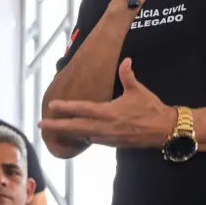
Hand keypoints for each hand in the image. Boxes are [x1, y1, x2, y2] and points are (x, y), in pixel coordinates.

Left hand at [38, 58, 176, 148]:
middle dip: (57, 125)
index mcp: (109, 112)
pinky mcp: (113, 144)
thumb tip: (125, 60)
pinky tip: (77, 134)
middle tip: (41, 124)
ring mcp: (108, 138)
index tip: (51, 106)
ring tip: (55, 130)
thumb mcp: (138, 90)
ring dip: (68, 132)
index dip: (65, 107)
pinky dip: (82, 137)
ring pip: (82, 135)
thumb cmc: (151, 109)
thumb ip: (128, 75)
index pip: (82, 109)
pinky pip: (93, 140)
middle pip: (75, 127)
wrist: (164, 130)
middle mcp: (105, 127)